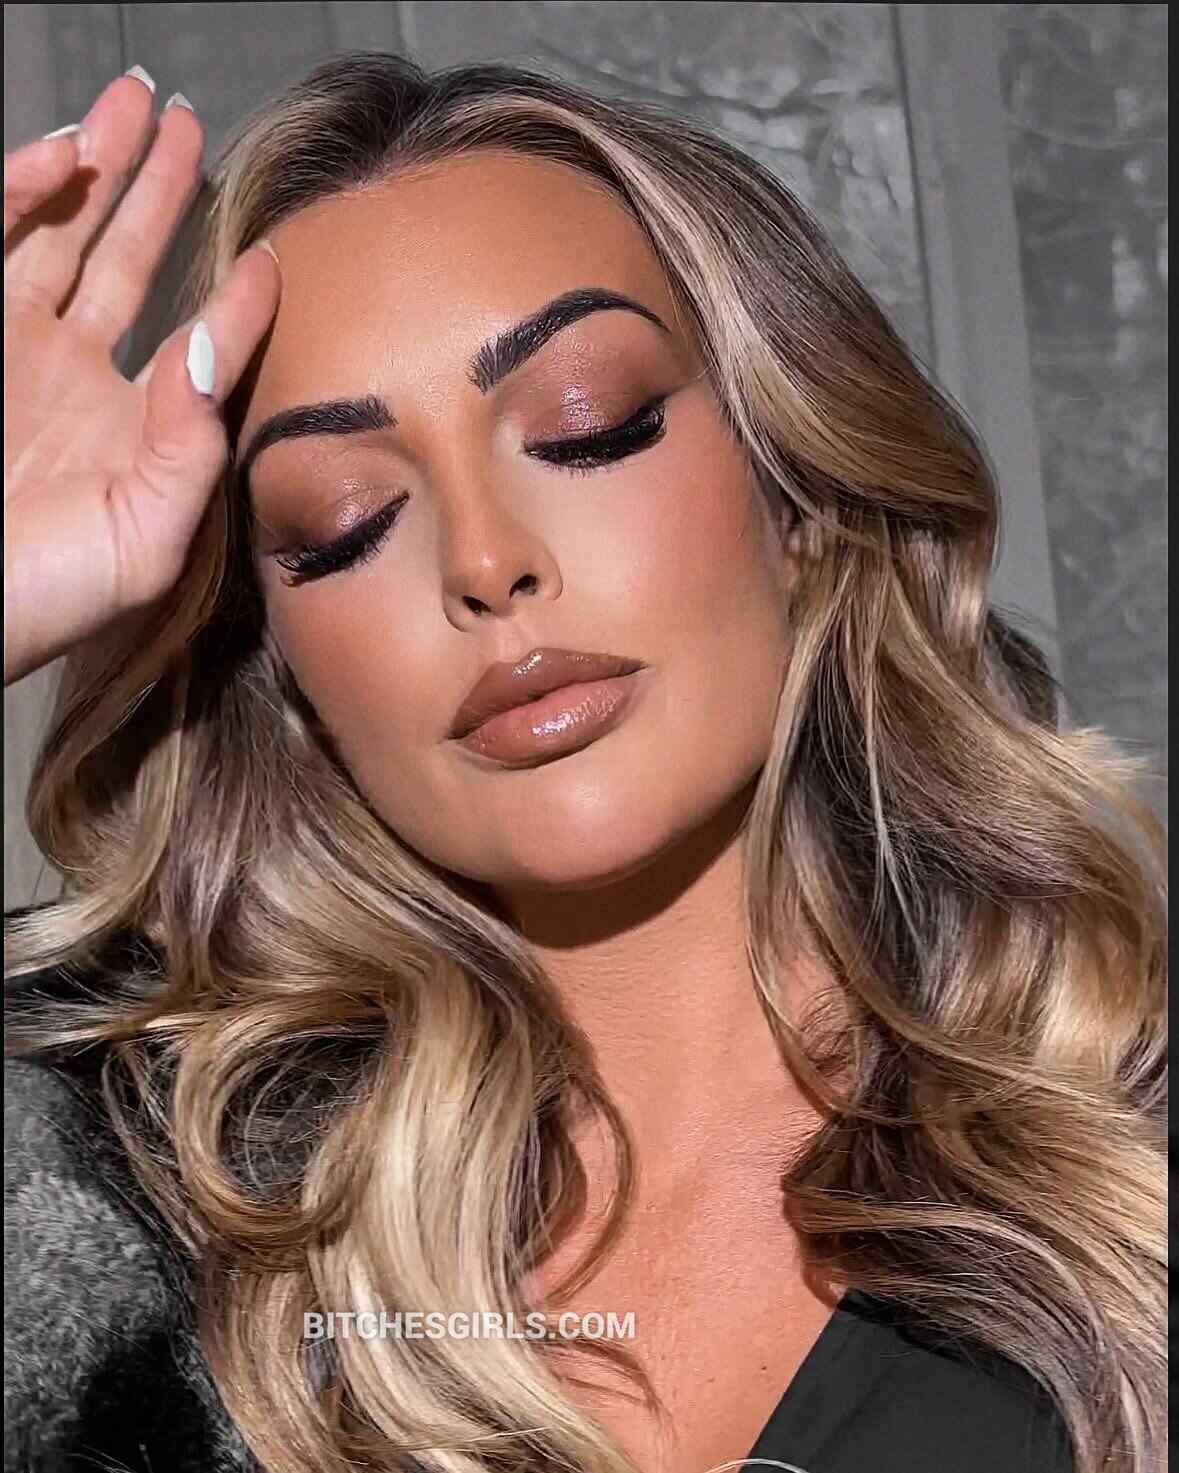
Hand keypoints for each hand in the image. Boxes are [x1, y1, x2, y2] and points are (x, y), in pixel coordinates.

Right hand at [3, 70, 279, 684]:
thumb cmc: (46, 595)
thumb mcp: (144, 541)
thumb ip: (190, 449)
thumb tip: (207, 352)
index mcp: (134, 431)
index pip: (198, 346)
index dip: (236, 302)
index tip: (272, 256)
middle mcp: (76, 376)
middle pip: (124, 261)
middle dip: (156, 191)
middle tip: (185, 125)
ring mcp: (16, 345)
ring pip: (61, 231)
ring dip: (97, 166)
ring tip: (136, 108)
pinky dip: (24, 189)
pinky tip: (68, 156)